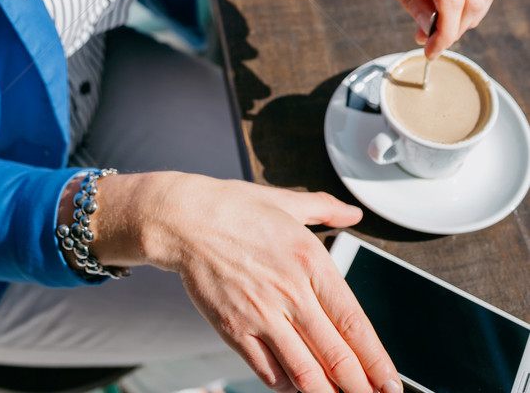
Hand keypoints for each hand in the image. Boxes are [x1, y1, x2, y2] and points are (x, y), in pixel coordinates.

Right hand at [90, 172, 403, 392]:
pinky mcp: (235, 329)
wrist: (184, 217)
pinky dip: (287, 386)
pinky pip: (268, 371)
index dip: (377, 359)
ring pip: (305, 373)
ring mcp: (262, 314)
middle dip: (361, 388)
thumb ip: (325, 209)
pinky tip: (297, 387)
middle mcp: (291, 292)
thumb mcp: (286, 201)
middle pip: (336, 356)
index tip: (391, 381)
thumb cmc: (233, 207)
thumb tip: (353, 213)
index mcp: (310, 259)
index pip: (354, 322)